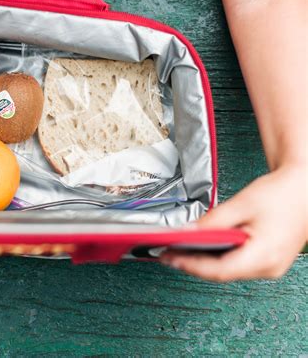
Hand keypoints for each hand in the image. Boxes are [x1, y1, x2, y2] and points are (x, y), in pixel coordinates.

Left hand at [160, 164, 306, 280]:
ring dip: (203, 262)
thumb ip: (213, 221)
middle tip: (167, 254)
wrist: (305, 188)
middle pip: (222, 272)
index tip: (169, 257)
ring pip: (228, 270)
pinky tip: (201, 249)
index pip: (219, 270)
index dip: (190, 265)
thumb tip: (188, 232)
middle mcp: (269, 267)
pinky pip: (237, 264)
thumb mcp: (241, 204)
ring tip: (178, 251)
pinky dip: (217, 257)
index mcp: (264, 255)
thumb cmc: (281, 194)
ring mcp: (270, 266)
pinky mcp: (268, 260)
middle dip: (192, 264)